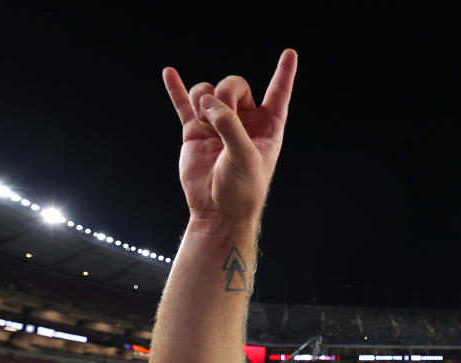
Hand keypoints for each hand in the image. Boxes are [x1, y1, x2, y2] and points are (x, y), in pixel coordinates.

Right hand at [163, 50, 297, 223]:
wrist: (217, 211)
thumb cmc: (242, 190)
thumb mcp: (245, 157)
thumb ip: (231, 126)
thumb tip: (208, 103)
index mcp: (267, 128)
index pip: (278, 94)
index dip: (284, 73)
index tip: (290, 53)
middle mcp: (244, 123)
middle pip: (235, 86)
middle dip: (225, 93)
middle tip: (219, 113)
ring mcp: (218, 125)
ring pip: (209, 92)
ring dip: (203, 98)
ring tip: (203, 120)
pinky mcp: (195, 132)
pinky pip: (184, 105)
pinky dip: (177, 89)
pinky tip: (169, 73)